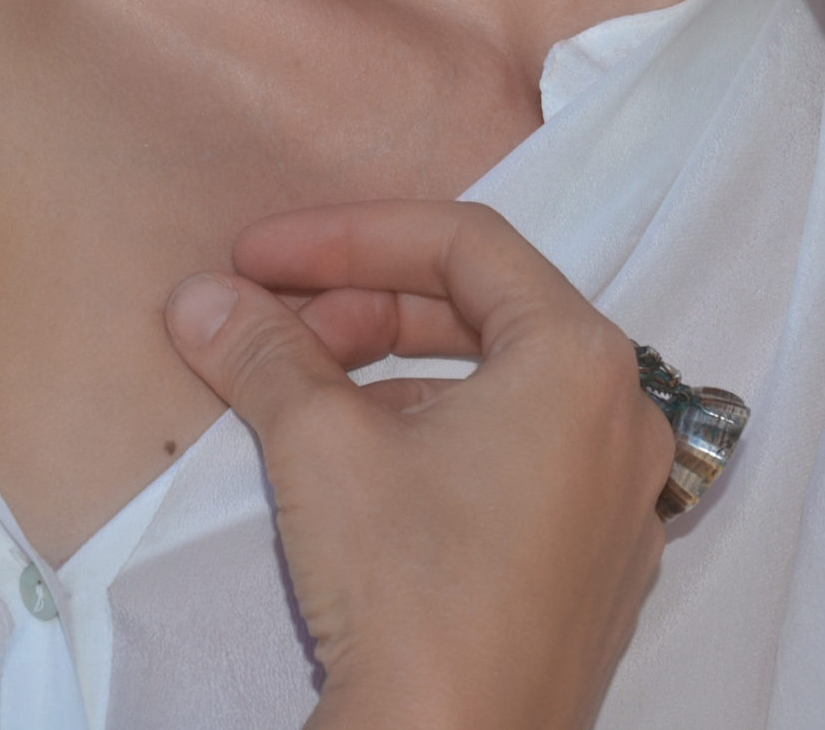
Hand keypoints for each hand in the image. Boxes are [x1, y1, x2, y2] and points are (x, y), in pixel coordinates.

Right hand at [164, 201, 673, 729]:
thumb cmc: (408, 588)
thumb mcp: (319, 446)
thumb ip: (263, 351)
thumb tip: (199, 297)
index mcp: (583, 360)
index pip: (463, 243)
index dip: (348, 236)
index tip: (259, 258)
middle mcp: (625, 419)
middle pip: (485, 313)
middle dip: (364, 306)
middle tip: (270, 328)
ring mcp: (620, 500)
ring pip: (499, 392)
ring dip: (392, 375)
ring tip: (300, 400)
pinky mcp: (595, 568)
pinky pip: (519, 462)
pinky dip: (437, 440)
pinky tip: (360, 471)